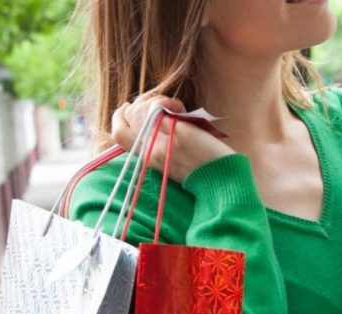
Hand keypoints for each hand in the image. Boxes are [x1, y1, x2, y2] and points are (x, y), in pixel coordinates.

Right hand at [112, 94, 234, 182]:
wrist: (223, 184)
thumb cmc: (205, 171)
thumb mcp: (173, 161)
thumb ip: (160, 144)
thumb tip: (156, 120)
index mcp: (148, 160)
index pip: (118, 134)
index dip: (120, 116)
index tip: (130, 106)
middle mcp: (150, 151)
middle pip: (125, 118)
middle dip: (138, 103)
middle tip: (159, 103)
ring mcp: (162, 142)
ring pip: (139, 110)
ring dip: (154, 100)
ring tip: (174, 107)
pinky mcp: (177, 133)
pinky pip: (157, 108)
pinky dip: (166, 102)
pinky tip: (180, 108)